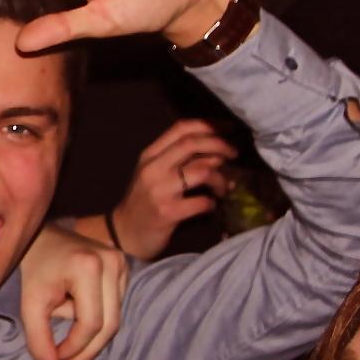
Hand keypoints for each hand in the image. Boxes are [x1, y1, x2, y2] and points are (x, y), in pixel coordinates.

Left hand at [19, 225, 127, 359]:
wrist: (41, 236)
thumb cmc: (33, 269)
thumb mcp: (30, 305)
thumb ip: (38, 340)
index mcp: (89, 267)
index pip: (91, 323)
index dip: (75, 348)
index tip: (58, 359)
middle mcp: (112, 261)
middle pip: (109, 324)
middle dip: (87, 348)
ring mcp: (121, 261)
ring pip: (114, 317)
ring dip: (89, 332)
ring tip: (66, 331)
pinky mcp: (124, 265)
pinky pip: (116, 306)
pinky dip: (97, 318)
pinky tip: (76, 316)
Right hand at [110, 119, 237, 258]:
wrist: (125, 234)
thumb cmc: (143, 201)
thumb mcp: (153, 173)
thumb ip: (176, 158)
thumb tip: (216, 150)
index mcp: (150, 155)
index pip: (181, 129)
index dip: (209, 125)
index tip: (228, 129)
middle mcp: (153, 168)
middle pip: (192, 144)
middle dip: (220, 145)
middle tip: (234, 154)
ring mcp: (160, 190)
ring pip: (202, 171)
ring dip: (221, 177)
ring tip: (224, 187)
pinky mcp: (168, 212)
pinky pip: (202, 202)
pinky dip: (212, 203)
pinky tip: (211, 206)